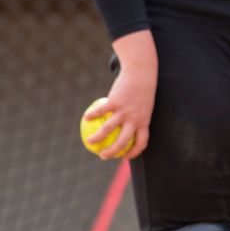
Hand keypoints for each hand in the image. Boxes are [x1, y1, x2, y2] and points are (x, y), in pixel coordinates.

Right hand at [84, 30, 156, 160]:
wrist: (142, 73)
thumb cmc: (142, 89)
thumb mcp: (143, 104)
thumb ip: (136, 115)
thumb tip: (126, 125)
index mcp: (144, 122)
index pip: (141, 142)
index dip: (134, 152)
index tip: (125, 157)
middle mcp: (135, 119)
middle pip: (122, 142)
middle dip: (112, 152)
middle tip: (103, 156)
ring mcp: (125, 111)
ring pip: (108, 129)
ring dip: (97, 138)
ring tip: (89, 141)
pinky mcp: (115, 102)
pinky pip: (101, 111)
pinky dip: (92, 115)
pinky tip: (86, 118)